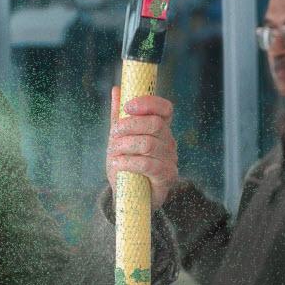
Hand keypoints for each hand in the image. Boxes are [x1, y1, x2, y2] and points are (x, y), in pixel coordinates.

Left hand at [106, 86, 177, 209]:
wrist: (127, 195)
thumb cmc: (125, 164)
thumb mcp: (119, 138)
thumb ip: (119, 116)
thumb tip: (117, 89)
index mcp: (160, 128)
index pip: (165, 108)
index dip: (148, 103)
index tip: (128, 107)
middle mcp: (169, 141)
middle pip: (155, 124)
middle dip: (129, 126)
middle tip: (113, 134)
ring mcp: (170, 159)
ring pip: (149, 144)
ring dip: (125, 146)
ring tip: (113, 152)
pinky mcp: (167, 177)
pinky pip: (148, 165)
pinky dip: (128, 162)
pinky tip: (117, 163)